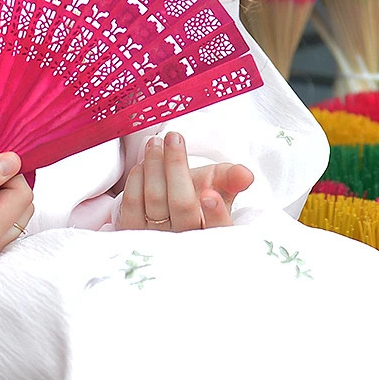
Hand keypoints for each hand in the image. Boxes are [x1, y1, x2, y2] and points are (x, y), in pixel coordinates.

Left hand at [114, 131, 253, 232]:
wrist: (171, 213)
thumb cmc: (200, 196)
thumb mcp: (221, 186)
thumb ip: (233, 178)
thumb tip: (246, 175)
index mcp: (215, 233)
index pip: (220, 230)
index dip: (216, 215)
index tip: (209, 194)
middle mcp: (187, 241)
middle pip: (182, 204)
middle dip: (176, 166)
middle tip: (174, 138)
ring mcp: (158, 241)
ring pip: (155, 201)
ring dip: (153, 166)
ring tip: (155, 142)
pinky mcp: (133, 235)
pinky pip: (132, 206)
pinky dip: (136, 180)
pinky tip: (142, 164)